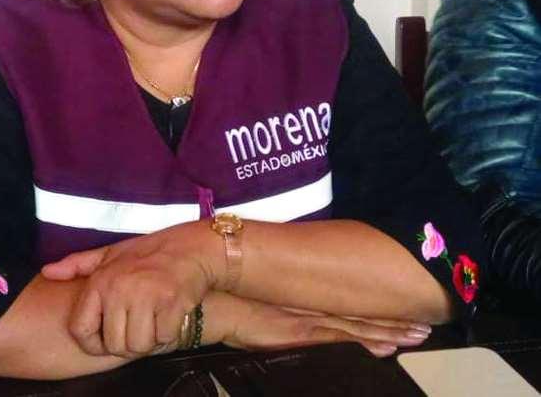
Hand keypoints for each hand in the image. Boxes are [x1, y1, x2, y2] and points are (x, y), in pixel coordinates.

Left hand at [42, 222, 215, 357]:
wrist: (192, 247)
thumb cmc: (150, 252)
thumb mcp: (111, 253)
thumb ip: (78, 264)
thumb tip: (47, 272)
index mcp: (101, 279)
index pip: (82, 330)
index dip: (93, 343)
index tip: (107, 338)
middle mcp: (119, 288)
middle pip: (114, 344)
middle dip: (128, 340)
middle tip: (140, 322)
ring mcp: (146, 296)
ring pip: (138, 345)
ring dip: (149, 338)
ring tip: (154, 318)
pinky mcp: (171, 303)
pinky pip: (163, 339)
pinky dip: (168, 333)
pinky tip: (169, 314)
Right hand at [218, 295, 431, 357]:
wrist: (218, 298)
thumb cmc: (236, 298)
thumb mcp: (267, 302)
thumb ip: (287, 305)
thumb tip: (301, 305)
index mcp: (308, 296)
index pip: (351, 304)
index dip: (379, 310)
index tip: (406, 312)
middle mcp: (315, 304)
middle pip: (363, 314)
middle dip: (395, 321)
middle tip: (425, 325)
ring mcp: (310, 318)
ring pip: (360, 326)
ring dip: (390, 331)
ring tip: (419, 334)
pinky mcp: (302, 332)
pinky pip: (341, 337)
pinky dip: (367, 341)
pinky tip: (388, 347)